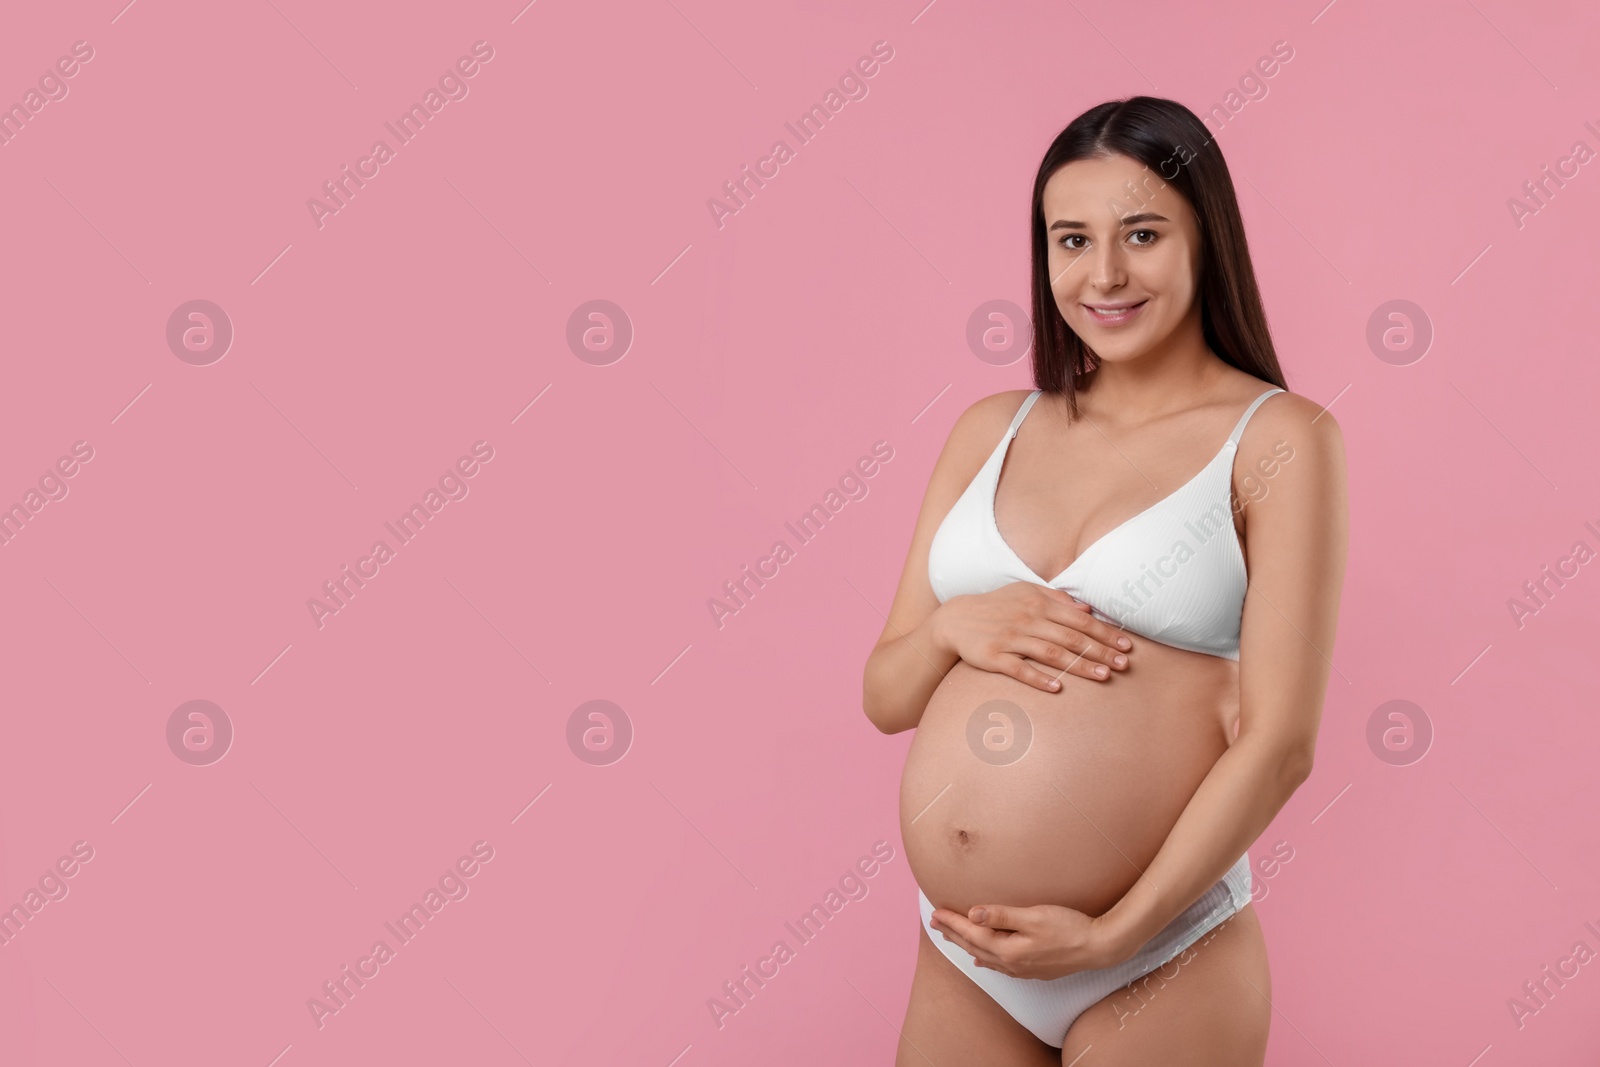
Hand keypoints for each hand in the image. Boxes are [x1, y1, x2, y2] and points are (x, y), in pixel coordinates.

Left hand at [928, 899, 1124, 979]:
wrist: (1098, 948)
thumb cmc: (1069, 928)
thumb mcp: (1034, 916)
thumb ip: (1002, 915)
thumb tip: (973, 914)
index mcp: (1008, 949)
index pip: (972, 933)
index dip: (953, 922)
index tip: (935, 912)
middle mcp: (1011, 963)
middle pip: (974, 946)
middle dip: (953, 933)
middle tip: (934, 923)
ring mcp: (1022, 969)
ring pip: (985, 956)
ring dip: (966, 945)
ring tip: (951, 937)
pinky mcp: (1032, 970)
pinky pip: (999, 965)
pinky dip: (985, 958)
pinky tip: (981, 959)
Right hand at [931, 582, 1132, 691]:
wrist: (954, 619)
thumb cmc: (996, 606)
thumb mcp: (1024, 592)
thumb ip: (1056, 598)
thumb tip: (1087, 607)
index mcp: (1038, 604)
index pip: (1079, 619)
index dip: (1104, 633)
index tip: (1125, 645)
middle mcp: (1027, 620)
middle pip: (1070, 637)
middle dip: (1100, 651)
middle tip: (1123, 665)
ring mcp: (1010, 639)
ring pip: (1051, 653)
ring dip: (1079, 665)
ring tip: (1103, 677)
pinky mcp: (993, 657)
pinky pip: (1019, 669)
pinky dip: (1039, 678)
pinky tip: (1058, 688)